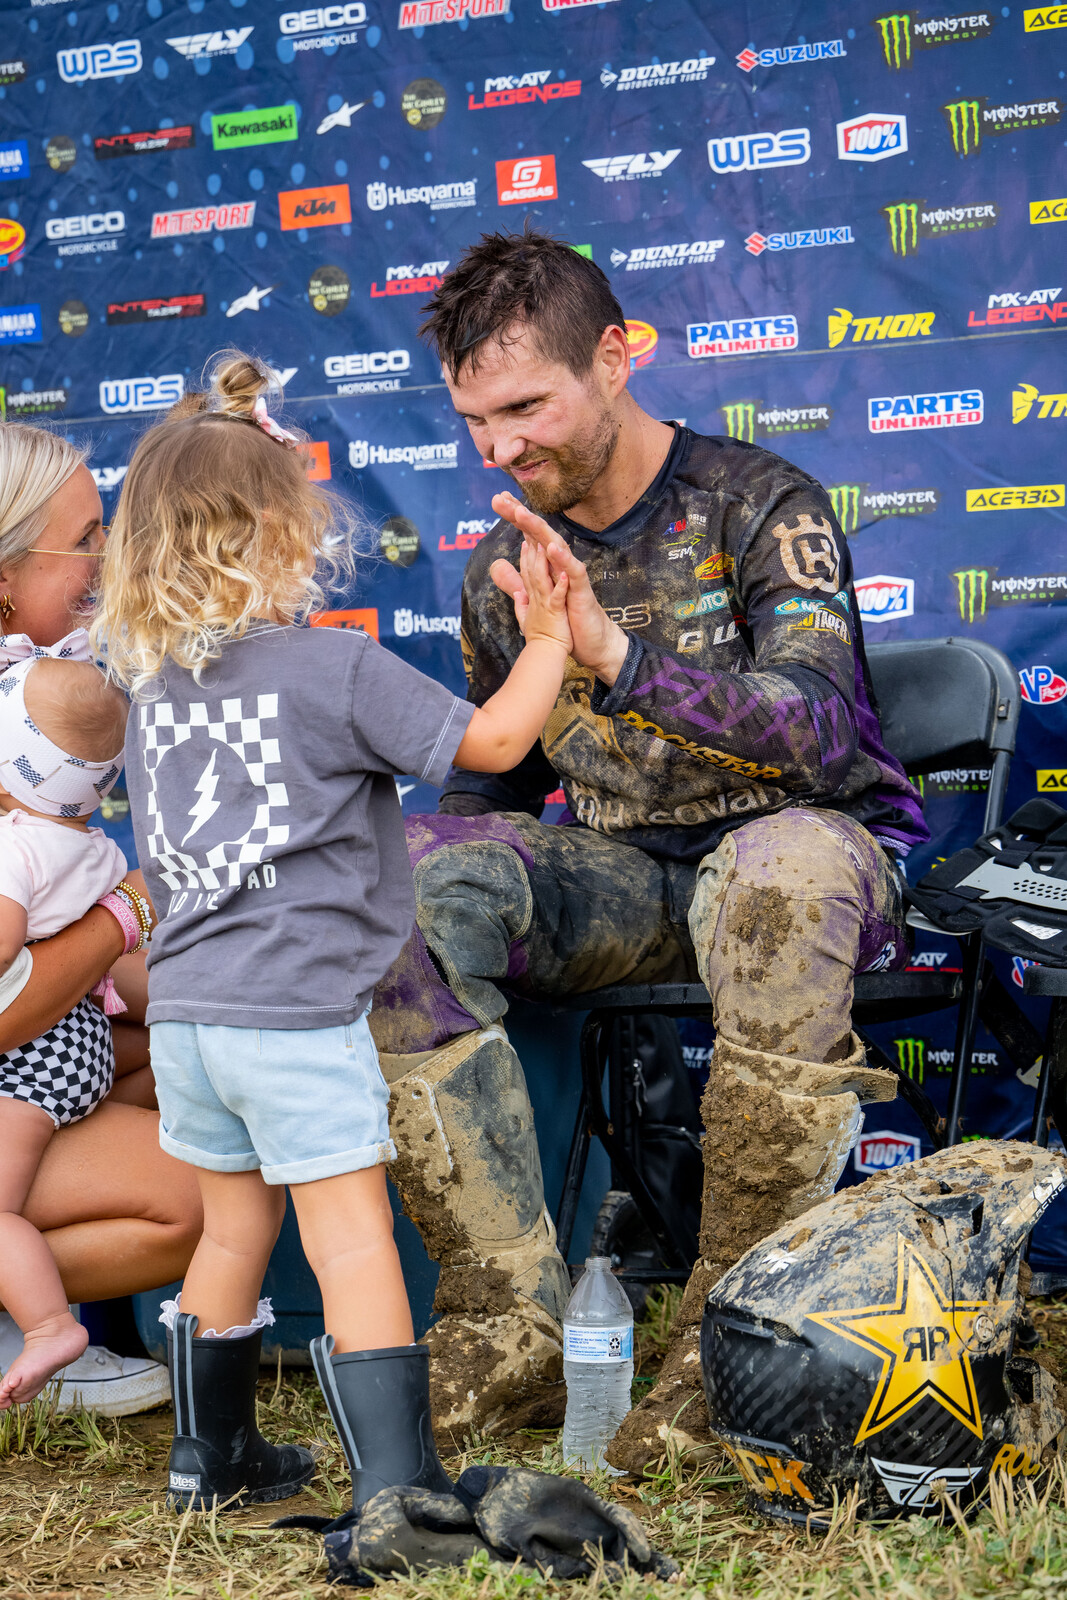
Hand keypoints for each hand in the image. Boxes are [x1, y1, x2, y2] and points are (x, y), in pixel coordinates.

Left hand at [490, 492, 629, 685]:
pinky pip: (573, 571)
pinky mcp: (581, 590)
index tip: (498, 499)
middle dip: (520, 515)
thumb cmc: (567, 619)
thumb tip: (496, 565)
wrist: (591, 643)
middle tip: (501, 498)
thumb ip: (516, 581)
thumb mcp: (534, 598)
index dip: (514, 518)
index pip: (528, 535)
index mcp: (547, 565)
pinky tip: (551, 547)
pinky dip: (562, 559)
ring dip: (537, 530)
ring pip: (555, 546)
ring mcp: (571, 574)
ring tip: (520, 514)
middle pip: (538, 534)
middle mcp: (559, 564)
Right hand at [514, 539, 571, 651]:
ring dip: (542, 560)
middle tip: (527, 529)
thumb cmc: (541, 640)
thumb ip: (521, 603)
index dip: (526, 554)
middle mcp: (536, 597)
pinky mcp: (555, 613)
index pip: (528, 571)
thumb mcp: (527, 618)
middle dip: (530, 547)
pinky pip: (557, 597)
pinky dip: (559, 586)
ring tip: (543, 542)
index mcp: (532, 597)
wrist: (546, 657)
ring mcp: (545, 604)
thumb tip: (517, 592)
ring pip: (540, 577)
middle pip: (531, 567)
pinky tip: (563, 573)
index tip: (526, 538)